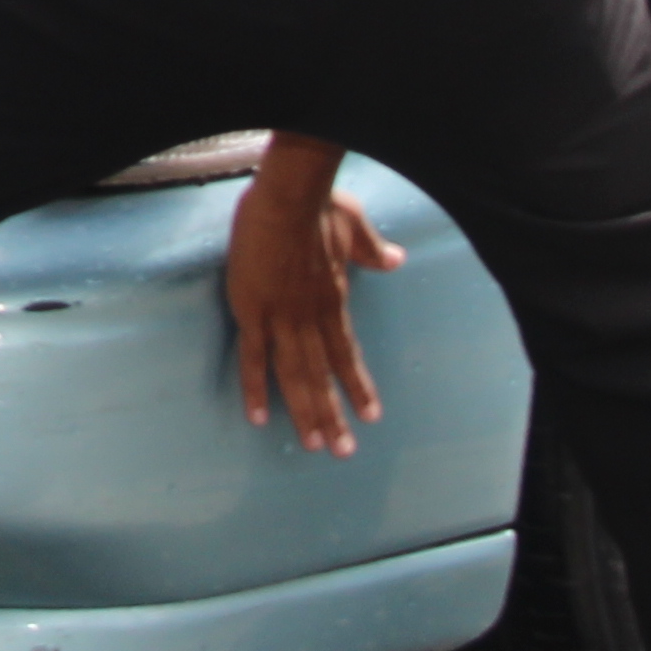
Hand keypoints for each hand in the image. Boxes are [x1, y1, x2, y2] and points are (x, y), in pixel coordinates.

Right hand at [226, 141, 404, 453]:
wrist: (289, 198)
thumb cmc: (321, 206)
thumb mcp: (356, 226)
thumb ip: (374, 250)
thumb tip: (397, 259)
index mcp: (332, 301)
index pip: (347, 353)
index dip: (358, 385)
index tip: (371, 415)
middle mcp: (311, 319)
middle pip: (324, 376)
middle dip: (334, 414)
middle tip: (343, 452)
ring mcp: (282, 319)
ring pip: (295, 376)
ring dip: (306, 412)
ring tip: (315, 446)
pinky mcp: (252, 312)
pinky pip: (254, 358)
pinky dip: (256, 389)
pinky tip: (259, 418)